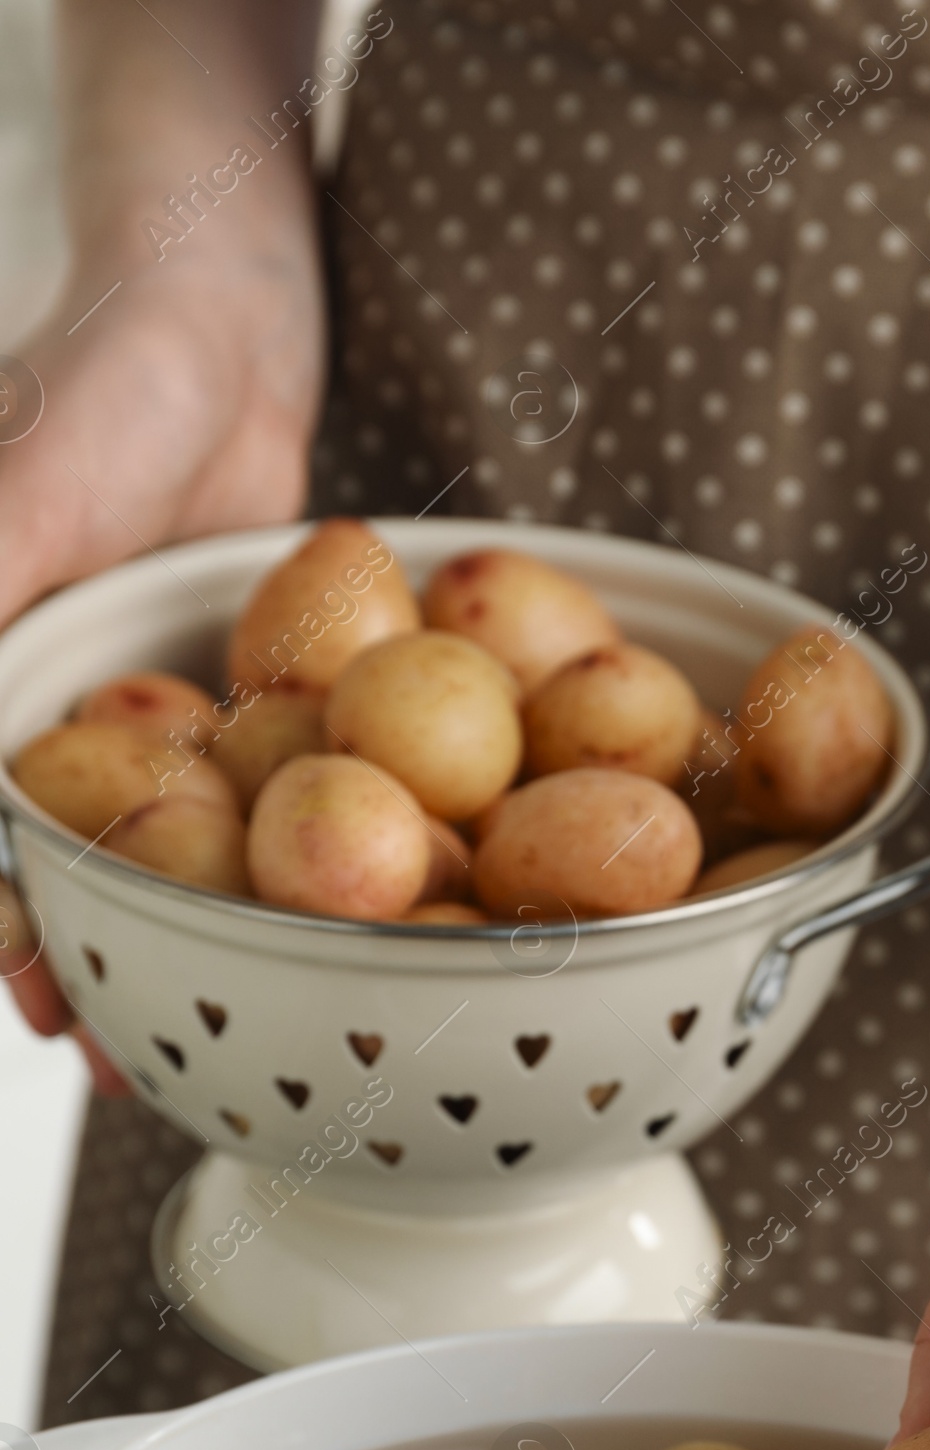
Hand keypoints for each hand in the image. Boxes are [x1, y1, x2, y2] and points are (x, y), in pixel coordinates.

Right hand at [0, 245, 321, 1083]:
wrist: (222, 314)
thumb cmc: (95, 387)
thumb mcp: (18, 501)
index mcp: (2, 686)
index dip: (4, 918)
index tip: (27, 998)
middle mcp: (63, 714)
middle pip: (64, 863)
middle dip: (81, 961)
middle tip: (114, 1053)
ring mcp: (154, 715)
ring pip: (158, 855)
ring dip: (172, 942)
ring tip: (205, 1031)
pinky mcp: (241, 700)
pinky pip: (247, 802)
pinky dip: (261, 868)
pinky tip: (300, 940)